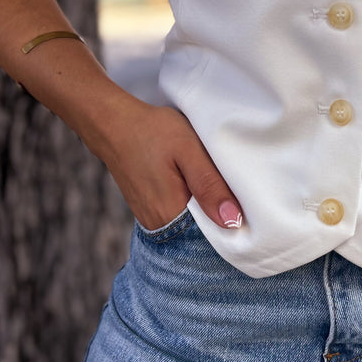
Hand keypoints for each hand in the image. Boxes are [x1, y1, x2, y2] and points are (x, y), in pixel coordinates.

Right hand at [95, 99, 243, 230]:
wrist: (113, 123)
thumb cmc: (152, 131)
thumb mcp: (188, 151)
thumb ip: (210, 186)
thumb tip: (233, 221)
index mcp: (169, 214)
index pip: (212, 237)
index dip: (233, 224)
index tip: (247, 207)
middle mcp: (158, 225)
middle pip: (201, 233)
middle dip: (220, 216)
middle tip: (234, 190)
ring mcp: (151, 219)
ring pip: (190, 224)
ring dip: (205, 210)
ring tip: (215, 186)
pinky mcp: (148, 210)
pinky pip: (178, 216)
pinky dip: (191, 205)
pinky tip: (197, 187)